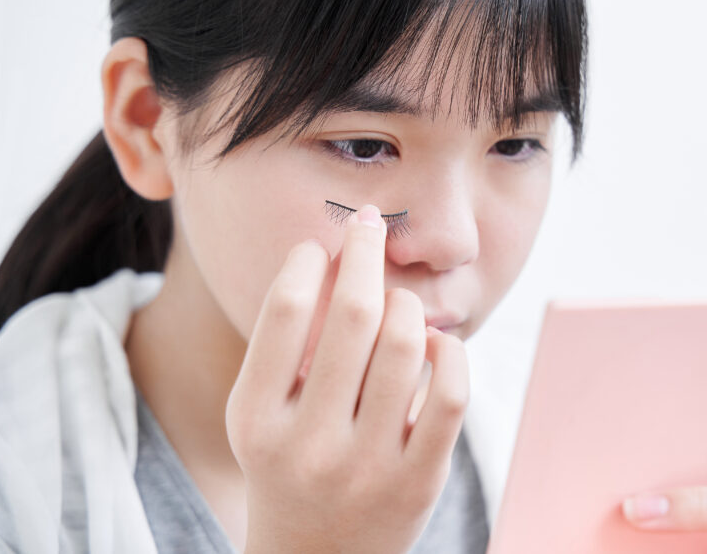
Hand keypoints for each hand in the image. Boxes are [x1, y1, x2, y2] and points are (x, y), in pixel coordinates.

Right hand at [225, 204, 469, 553]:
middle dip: (366, 251)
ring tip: (400, 303)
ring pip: (407, 345)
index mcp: (255, 419)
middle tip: (370, 225)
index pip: (284, 311)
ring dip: (409, 304)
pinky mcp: (419, 482)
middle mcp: (308, 444)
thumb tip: (335, 253)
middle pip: (353, 315)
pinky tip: (434, 343)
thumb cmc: (290, 465)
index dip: (309, 260)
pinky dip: (450, 350)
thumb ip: (285, 345)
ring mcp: (367, 466)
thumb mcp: (262, 414)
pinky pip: (451, 393)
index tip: (322, 243)